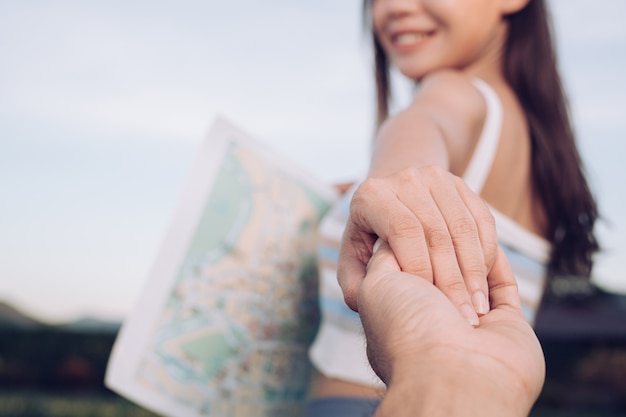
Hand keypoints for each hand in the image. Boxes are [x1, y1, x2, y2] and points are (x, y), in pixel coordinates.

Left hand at [338, 166, 497, 324]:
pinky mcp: (461, 184)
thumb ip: (355, 282)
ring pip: (464, 228)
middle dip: (452, 278)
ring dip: (474, 271)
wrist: (391, 196)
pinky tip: (483, 281)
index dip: (419, 267)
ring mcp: (435, 178)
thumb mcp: (352, 259)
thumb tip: (368, 295)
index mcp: (371, 196)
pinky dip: (487, 253)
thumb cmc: (369, 237)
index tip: (429, 301)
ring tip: (478, 306)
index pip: (403, 230)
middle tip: (462, 315)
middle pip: (436, 232)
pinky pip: (482, 221)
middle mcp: (404, 180)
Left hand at [358, 242, 544, 416]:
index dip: (408, 244)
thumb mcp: (375, 285)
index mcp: (400, 315)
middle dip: (439, 250)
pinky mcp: (507, 324)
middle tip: (438, 233)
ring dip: (467, 255)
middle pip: (441, 267)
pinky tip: (484, 241)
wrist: (452, 373)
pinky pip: (503, 283)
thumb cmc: (407, 330)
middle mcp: (434, 320)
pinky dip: (494, 260)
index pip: (405, 265)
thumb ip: (384, 258)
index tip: (407, 229)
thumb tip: (396, 237)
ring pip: (472, 270)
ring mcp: (471, 322)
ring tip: (459, 239)